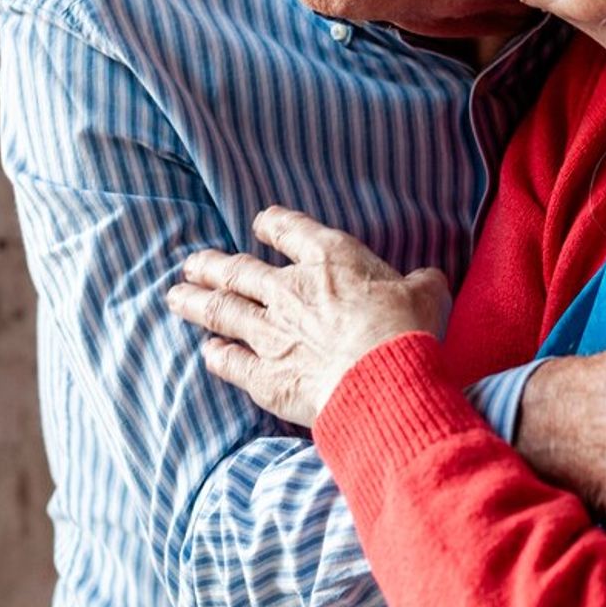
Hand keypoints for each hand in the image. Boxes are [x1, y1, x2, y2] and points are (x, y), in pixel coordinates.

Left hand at [166, 206, 450, 426]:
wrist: (383, 382)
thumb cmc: (407, 332)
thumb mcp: (427, 294)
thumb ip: (421, 282)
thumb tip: (429, 279)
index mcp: (330, 259)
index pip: (290, 230)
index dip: (273, 225)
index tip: (262, 223)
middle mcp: (290, 290)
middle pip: (238, 271)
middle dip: (211, 265)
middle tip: (192, 263)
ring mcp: (271, 333)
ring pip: (222, 310)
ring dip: (196, 302)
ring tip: (176, 296)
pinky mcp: (264, 375)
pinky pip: (230, 361)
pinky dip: (216, 355)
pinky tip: (207, 351)